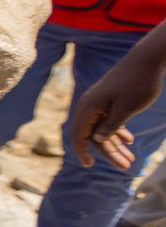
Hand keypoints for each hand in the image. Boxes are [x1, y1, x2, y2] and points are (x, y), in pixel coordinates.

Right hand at [73, 51, 165, 169]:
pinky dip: (119, 131)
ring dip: (116, 144)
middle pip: (94, 134)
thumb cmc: (137, 83)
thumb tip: (95, 139)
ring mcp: (100, 102)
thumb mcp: (126, 109)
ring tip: (131, 159)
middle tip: (126, 166)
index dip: (82, 151)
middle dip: (110, 152)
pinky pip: (109, 119)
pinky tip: (130, 140)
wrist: (147, 59)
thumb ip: (110, 126)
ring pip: (103, 128)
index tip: (89, 165)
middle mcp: (90, 105)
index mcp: (89, 107)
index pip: (80, 134)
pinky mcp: (110, 99)